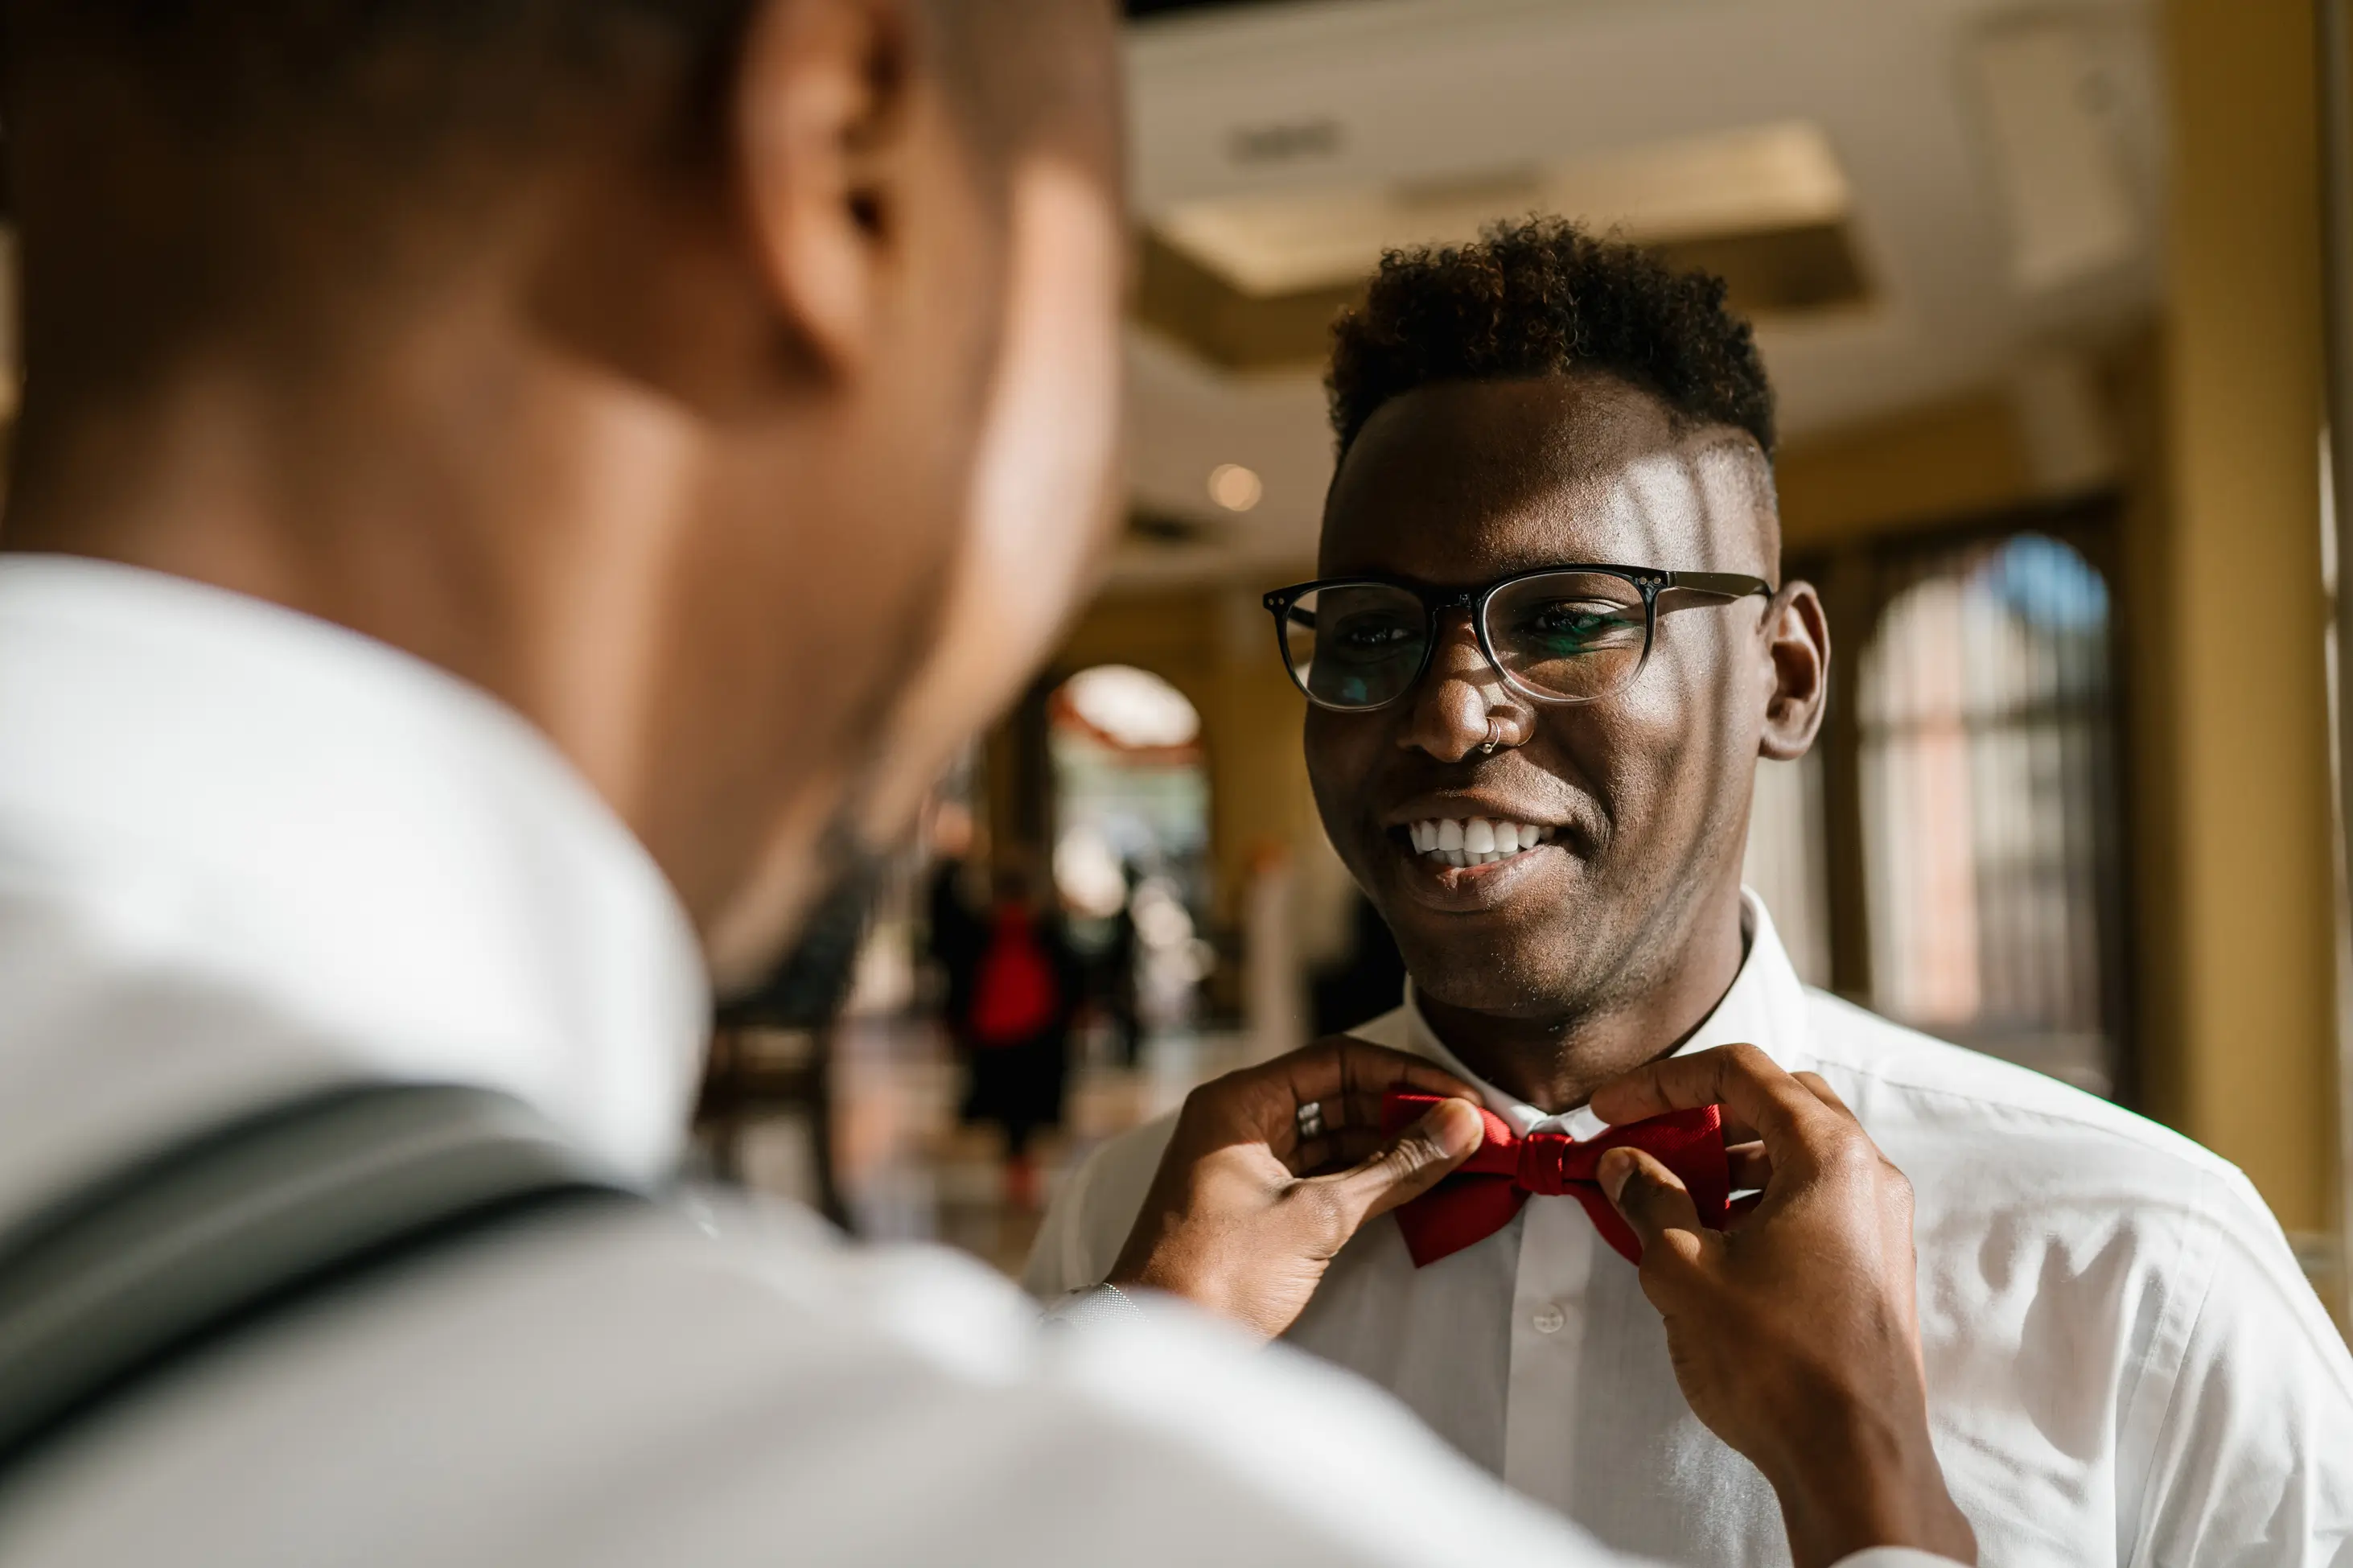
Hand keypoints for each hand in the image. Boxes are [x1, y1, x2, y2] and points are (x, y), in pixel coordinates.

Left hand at [1108, 1037, 1484, 1340]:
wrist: (1164, 1347)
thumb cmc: (1219, 1275)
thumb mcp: (1317, 1216)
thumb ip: (1395, 1167)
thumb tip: (1461, 1124)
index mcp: (1238, 1103)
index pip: (1338, 1059)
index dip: (1405, 1074)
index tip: (1462, 1099)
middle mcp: (1240, 1121)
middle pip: (1338, 1093)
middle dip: (1404, 1111)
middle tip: (1470, 1130)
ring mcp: (1249, 1164)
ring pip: (1335, 1135)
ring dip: (1392, 1146)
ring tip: (1457, 1157)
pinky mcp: (1260, 1204)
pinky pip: (1324, 1172)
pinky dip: (1369, 1178)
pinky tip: (1418, 1185)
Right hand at [1590, 1045, 1975, 1567]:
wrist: (1855, 1461)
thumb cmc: (1776, 1361)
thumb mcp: (1683, 1269)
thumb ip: (1650, 1199)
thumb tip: (1626, 1164)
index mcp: (1829, 1155)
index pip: (1741, 1071)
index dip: (1664, 1080)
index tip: (1614, 1108)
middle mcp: (1869, 1174)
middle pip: (1779, 1099)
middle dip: (1704, 1111)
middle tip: (1646, 1141)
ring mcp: (1881, 1220)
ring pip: (1800, 1151)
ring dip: (1733, 1157)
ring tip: (1674, 1195)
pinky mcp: (1877, 1263)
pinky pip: (1817, 1199)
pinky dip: (1763, 1196)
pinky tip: (1717, 1240)